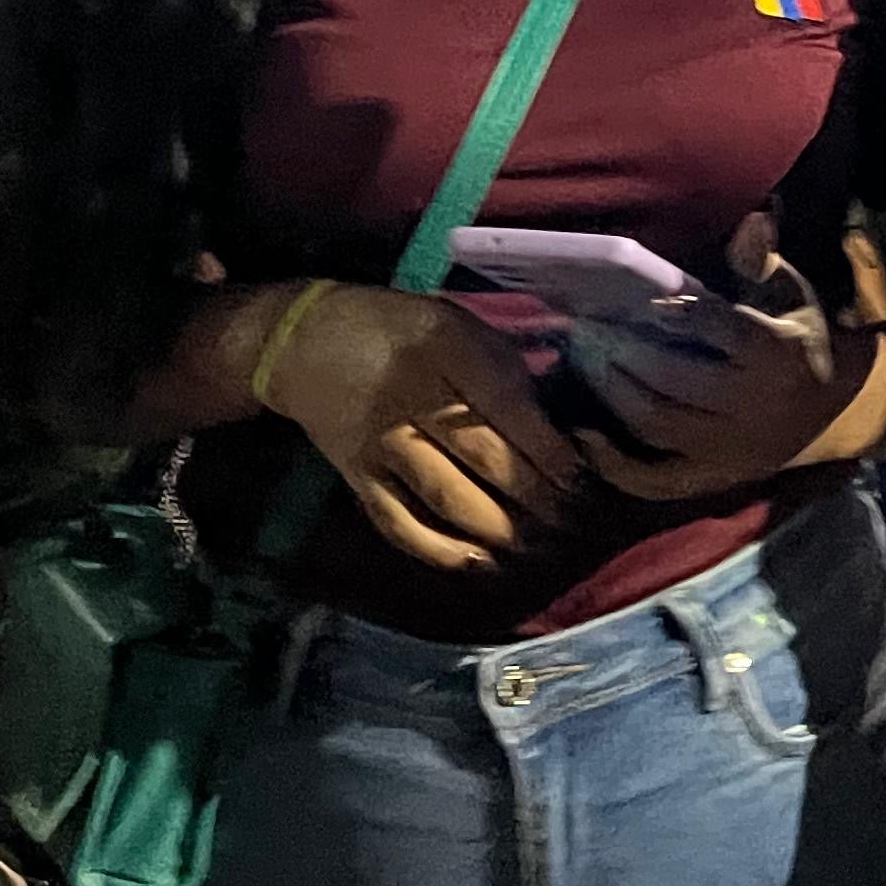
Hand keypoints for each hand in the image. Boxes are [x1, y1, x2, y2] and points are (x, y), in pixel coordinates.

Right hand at [258, 284, 581, 571]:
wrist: (304, 341)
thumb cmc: (399, 330)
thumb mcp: (457, 325)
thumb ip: (504, 370)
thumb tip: (555, 430)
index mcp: (445, 349)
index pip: (509, 408)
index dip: (550, 451)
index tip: (581, 479)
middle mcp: (412, 398)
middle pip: (484, 459)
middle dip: (535, 498)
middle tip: (568, 520)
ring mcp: (381, 443)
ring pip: (448, 499)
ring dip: (498, 530)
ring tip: (534, 545)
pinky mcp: (357, 477)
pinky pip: (401, 524)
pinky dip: (441, 551)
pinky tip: (477, 561)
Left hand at [576, 215, 878, 501]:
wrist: (834, 411)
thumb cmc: (799, 338)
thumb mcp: (793, 294)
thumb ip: (762, 261)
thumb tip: (751, 220)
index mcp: (777, 354)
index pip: (723, 331)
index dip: (681, 314)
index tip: (642, 300)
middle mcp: (752, 406)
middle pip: (677, 380)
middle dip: (626, 354)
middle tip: (586, 328)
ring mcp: (729, 449)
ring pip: (658, 425)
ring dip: (614, 393)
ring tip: (584, 361)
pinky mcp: (712, 478)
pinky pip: (655, 480)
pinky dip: (614, 463)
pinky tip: (583, 435)